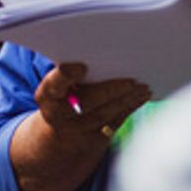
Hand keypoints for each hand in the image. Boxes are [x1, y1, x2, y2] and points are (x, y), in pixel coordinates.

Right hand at [34, 62, 149, 146]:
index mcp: (47, 95)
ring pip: (104, 114)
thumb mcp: (60, 84)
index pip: (53, 84)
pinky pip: (115, 122)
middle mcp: (58, 115)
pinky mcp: (95, 140)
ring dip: (127, 99)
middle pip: (86, 103)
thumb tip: (104, 50)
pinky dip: (131, 107)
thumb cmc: (66, 94)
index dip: (66, 76)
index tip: (81, 67)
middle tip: (131, 80)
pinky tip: (142, 96)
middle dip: (110, 91)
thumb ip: (74, 71)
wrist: (62, 133)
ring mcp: (76, 130)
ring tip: (143, 86)